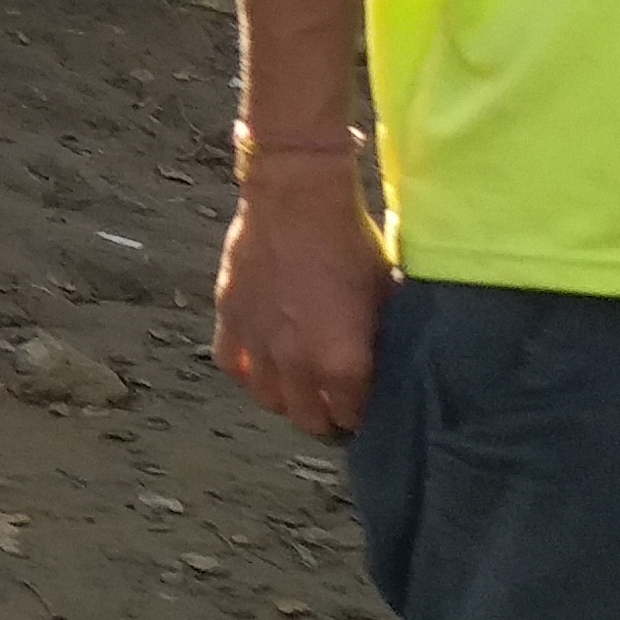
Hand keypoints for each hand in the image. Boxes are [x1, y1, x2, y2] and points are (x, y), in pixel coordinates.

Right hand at [215, 169, 386, 436]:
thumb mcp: (384, 294)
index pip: (353, 415)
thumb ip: (380, 339)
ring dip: (285, 401)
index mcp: (343, 363)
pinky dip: (247, 373)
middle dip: (325, 419)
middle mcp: (297, 364)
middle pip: (307, 418)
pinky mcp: (230, 318)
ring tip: (299, 392)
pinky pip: (232, 364)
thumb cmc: (351, 242)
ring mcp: (258, 343)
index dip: (362, 415)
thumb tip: (388, 358)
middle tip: (336, 408)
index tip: (368, 407)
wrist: (297, 199)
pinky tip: (260, 367)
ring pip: (267, 398)